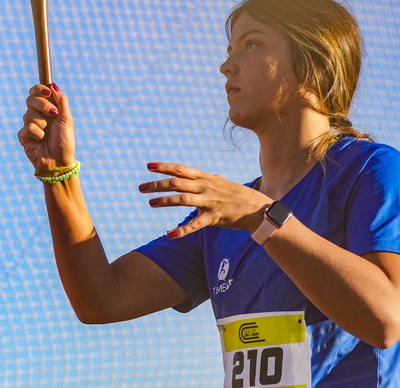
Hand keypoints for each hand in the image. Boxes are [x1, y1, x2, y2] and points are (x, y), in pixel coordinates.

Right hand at [17, 83, 75, 173]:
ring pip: (29, 113)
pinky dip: (37, 133)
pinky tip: (41, 141)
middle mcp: (37, 115)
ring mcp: (29, 125)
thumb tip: (53, 85)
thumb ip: (61, 101)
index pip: (37, 92)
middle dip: (43, 105)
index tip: (47, 92)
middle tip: (53, 114)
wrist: (60, 162)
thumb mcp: (67, 119)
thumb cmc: (65, 141)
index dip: (39, 89)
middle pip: (30, 99)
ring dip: (42, 123)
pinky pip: (27, 127)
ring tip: (48, 133)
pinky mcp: (23, 136)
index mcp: (47, 108)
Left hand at [138, 162, 271, 237]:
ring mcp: (210, 202)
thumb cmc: (235, 195)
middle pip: (177, 183)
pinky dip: (182, 230)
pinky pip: (196, 224)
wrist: (258, 208)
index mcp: (205, 178)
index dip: (164, 166)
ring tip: (151, 203)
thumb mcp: (217, 182)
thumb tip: (188, 174)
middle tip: (141, 187)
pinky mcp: (215, 217)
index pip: (181, 169)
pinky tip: (170, 234)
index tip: (148, 165)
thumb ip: (201, 179)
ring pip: (183, 199)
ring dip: (165, 201)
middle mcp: (206, 187)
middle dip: (157, 184)